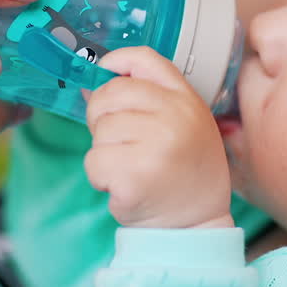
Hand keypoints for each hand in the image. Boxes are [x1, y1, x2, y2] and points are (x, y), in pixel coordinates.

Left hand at [84, 47, 232, 228]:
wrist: (196, 226)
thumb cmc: (184, 174)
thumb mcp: (183, 124)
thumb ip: (147, 98)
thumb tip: (90, 84)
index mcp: (186, 100)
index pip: (144, 59)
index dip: (115, 63)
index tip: (103, 73)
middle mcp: (174, 117)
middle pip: (110, 94)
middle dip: (102, 117)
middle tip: (121, 142)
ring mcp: (155, 146)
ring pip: (99, 132)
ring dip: (104, 153)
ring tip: (131, 169)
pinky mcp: (133, 176)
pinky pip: (94, 162)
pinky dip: (100, 178)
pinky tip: (124, 186)